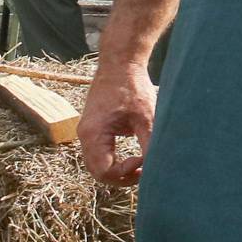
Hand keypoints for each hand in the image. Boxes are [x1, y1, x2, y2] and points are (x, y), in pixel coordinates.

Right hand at [78, 56, 157, 186]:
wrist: (119, 63)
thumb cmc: (132, 86)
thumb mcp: (146, 117)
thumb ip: (149, 144)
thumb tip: (157, 168)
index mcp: (94, 133)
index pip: (104, 171)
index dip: (125, 173)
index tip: (144, 161)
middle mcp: (84, 135)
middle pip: (97, 173)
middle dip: (121, 178)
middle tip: (144, 171)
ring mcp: (86, 132)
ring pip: (96, 166)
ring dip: (117, 171)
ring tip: (139, 166)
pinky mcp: (92, 129)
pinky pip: (98, 155)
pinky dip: (112, 162)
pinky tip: (131, 157)